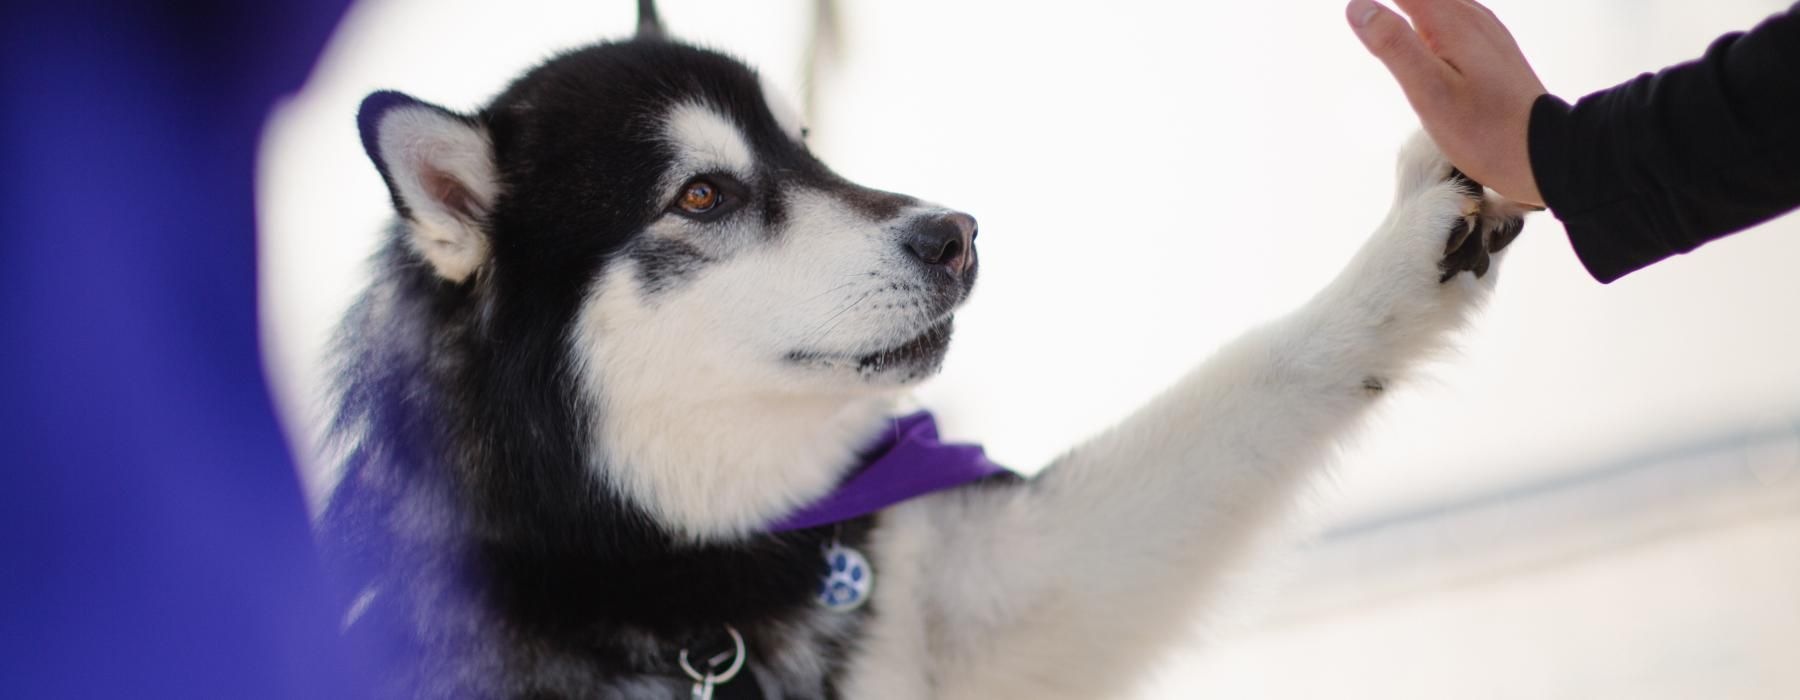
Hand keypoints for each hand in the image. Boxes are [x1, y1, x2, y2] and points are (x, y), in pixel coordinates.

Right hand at [1346, 0, 1547, 205]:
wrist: (1543, 153)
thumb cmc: (1483, 129)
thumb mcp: (1430, 91)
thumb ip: (1394, 45)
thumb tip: (1358, 7)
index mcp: (1452, 22)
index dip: (1376, 3)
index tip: (1354, 9)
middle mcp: (1472, 17)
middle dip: (1397, 5)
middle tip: (1364, 17)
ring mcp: (1487, 32)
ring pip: (1442, 3)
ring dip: (1414, 8)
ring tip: (1390, 22)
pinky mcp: (1494, 50)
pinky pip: (1456, 18)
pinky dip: (1432, 19)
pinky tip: (1427, 33)